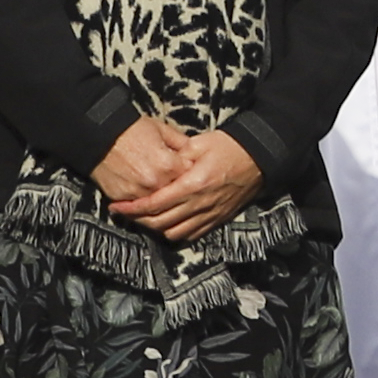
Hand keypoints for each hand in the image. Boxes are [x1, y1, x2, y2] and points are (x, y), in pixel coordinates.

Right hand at [94, 115, 202, 214]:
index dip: (191, 176)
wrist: (99, 134)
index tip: (190, 173)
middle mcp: (155, 182)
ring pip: (157, 205)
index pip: (190, 179)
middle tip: (176, 185)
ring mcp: (137, 192)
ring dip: (160, 201)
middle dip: (177, 191)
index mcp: (168, 165)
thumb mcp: (162, 130)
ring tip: (161, 193)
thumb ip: (182, 144)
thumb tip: (196, 153)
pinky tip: (144, 198)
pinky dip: (141, 205)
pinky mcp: (122, 197)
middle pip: (175, 195)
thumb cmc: (131, 129)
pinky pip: (137, 208)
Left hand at [109, 128, 264, 244]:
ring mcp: (210, 214)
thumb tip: (156, 166)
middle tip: (124, 213)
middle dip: (138, 220)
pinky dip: (175, 232)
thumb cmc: (230, 146)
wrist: (261, 158)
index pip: (155, 203)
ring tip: (144, 218)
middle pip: (160, 222)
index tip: (116, 207)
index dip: (132, 208)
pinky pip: (191, 234)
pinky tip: (167, 223)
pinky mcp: (218, 219)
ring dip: (155, 228)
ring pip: (174, 232)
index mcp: (193, 184)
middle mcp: (200, 204)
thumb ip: (175, 155)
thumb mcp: (200, 143)